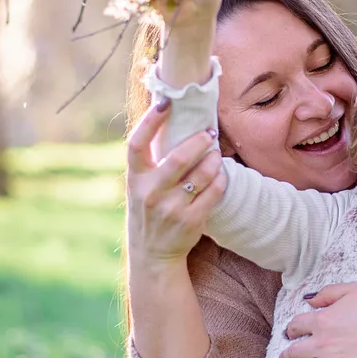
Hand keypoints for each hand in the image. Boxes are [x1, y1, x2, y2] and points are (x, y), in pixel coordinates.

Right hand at [125, 100, 226, 267]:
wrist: (152, 255)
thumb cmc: (148, 210)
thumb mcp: (140, 186)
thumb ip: (150, 161)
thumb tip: (168, 117)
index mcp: (135, 179)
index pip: (137, 144)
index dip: (150, 121)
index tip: (166, 102)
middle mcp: (150, 193)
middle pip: (178, 158)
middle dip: (198, 141)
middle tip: (209, 132)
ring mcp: (170, 209)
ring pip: (201, 175)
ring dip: (214, 159)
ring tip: (216, 153)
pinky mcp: (189, 221)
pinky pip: (213, 192)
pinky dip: (221, 179)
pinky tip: (221, 174)